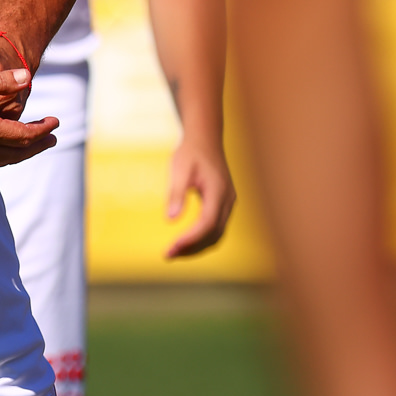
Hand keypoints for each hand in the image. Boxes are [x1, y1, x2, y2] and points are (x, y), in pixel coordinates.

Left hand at [164, 138, 235, 258]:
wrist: (205, 139)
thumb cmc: (190, 152)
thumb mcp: (179, 169)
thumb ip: (176, 193)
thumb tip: (170, 220)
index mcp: (218, 190)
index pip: (208, 223)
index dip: (191, 238)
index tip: (171, 246)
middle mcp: (228, 200)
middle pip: (214, 234)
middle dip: (192, 248)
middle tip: (167, 255)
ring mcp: (228, 203)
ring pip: (217, 234)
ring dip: (197, 247)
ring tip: (173, 253)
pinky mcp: (223, 205)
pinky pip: (216, 228)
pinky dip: (201, 239)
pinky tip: (184, 242)